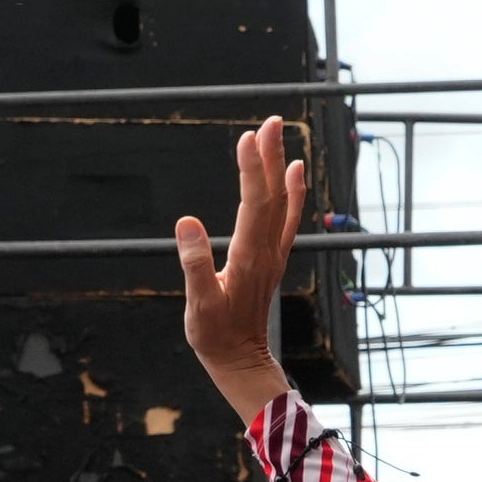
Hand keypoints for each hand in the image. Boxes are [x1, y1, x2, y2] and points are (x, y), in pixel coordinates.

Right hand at [173, 117, 307, 418]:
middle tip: (270, 121)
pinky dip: (293, 191)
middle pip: (273, 195)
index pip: (254, 204)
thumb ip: (195, 264)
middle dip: (271, 156)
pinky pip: (288, 217)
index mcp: (248, 256)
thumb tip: (187, 224)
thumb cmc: (215, 336)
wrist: (241, 361)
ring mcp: (273, 252)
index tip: (248, 138)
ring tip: (277, 133)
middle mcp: (267, 250)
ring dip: (279, 166)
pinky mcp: (271, 257)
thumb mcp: (198, 305)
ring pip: (282, 201)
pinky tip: (294, 170)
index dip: (252, 170)